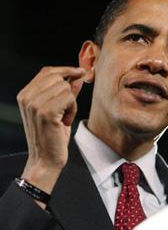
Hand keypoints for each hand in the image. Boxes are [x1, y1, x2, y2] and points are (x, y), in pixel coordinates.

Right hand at [17, 66, 85, 198]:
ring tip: (64, 117)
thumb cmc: (52, 135)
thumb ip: (66, 91)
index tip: (80, 72)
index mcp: (25, 94)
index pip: (47, 71)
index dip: (66, 69)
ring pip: (65, 86)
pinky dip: (73, 109)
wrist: (45, 160)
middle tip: (67, 108)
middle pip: (57, 76)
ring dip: (71, 102)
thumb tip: (78, 76)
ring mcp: (35, 104)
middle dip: (69, 90)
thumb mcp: (58, 109)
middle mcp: (27, 97)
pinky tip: (65, 121)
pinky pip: (69, 97)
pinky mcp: (46, 112)